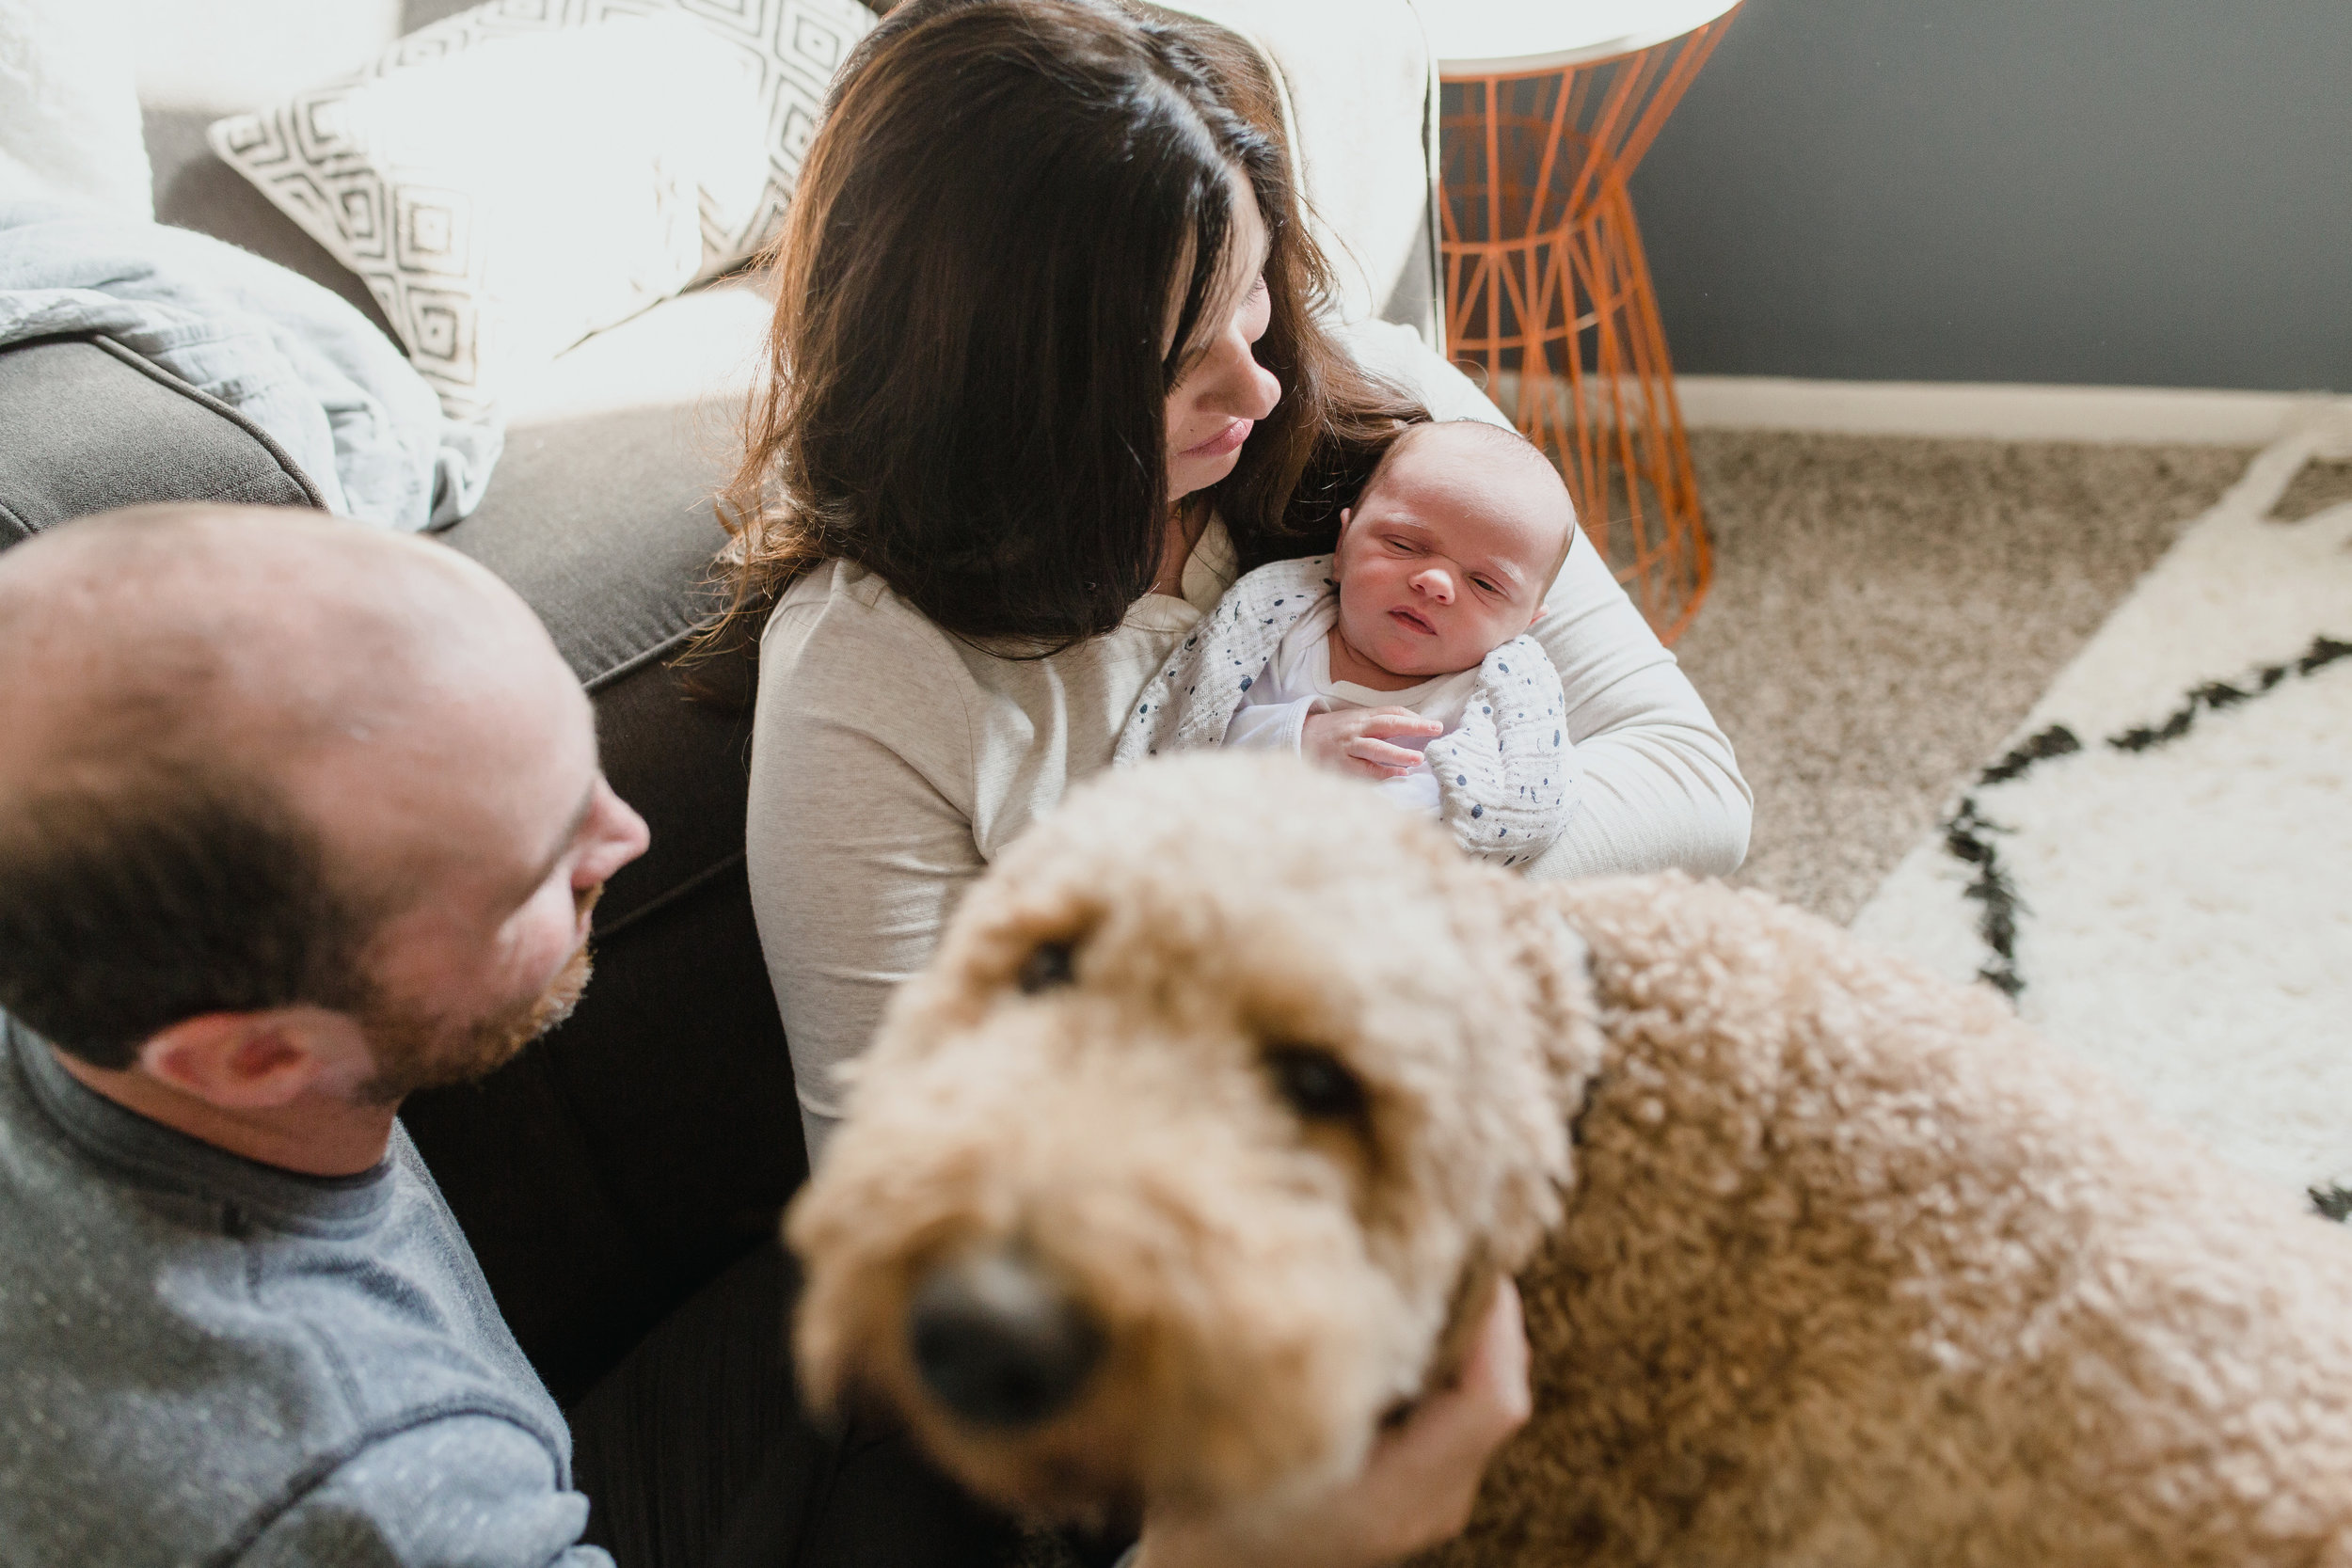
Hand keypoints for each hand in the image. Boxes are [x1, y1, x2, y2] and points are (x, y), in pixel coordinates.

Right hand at [1135, 1279, 1530, 1567]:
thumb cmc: (1212, 1516)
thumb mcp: (1235, 1442)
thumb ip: (1276, 1373)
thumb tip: (1289, 1273)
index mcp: (1395, 1495)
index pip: (1491, 1404)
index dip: (1496, 1326)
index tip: (1469, 1258)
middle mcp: (1432, 1504)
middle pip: (1501, 1393)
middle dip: (1484, 1316)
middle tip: (1448, 1243)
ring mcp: (1435, 1505)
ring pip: (1486, 1402)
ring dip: (1468, 1338)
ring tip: (1430, 1273)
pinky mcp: (1426, 1493)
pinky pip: (1463, 1414)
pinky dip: (1450, 1364)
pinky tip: (1407, 1325)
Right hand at [1301, 707, 1442, 780]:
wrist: (1296, 738)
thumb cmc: (1332, 733)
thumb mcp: (1353, 722)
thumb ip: (1377, 726)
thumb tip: (1410, 731)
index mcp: (1361, 717)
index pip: (1391, 712)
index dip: (1413, 717)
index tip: (1433, 724)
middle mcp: (1355, 729)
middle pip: (1387, 724)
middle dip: (1413, 726)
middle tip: (1436, 730)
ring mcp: (1346, 747)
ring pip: (1376, 748)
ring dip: (1398, 753)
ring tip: (1418, 758)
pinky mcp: (1339, 765)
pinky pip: (1363, 769)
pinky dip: (1382, 772)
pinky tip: (1398, 774)